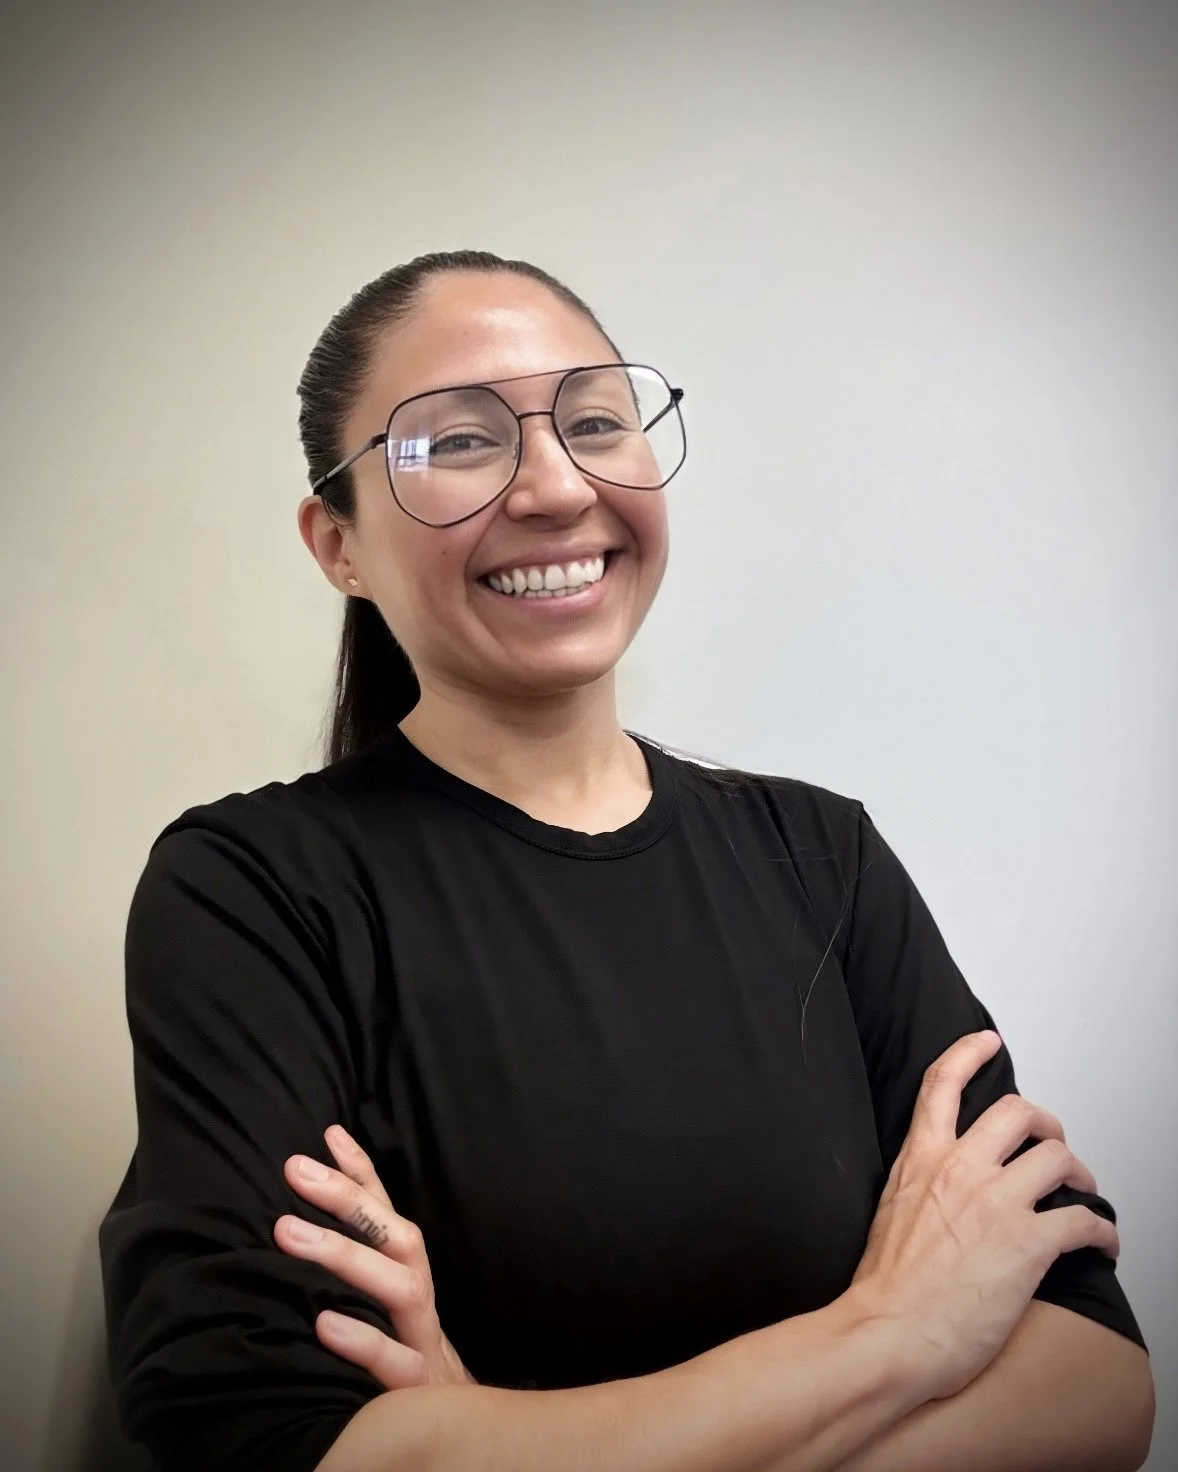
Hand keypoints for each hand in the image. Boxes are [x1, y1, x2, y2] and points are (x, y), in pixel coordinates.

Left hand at [274, 1124, 474, 1389]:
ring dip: (345, 1255)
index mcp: (408, 1276)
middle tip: (293, 1168)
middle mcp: (420, 1299)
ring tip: (287, 1233)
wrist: (461, 1433)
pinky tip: (323, 1323)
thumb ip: (354, 1270)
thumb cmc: (404, 1360)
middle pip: (397, 1236)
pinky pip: (397, 1363)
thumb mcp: (381, 1309)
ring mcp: (424, 1341)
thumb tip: (297, 1225)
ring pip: (400, 1288)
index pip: (387, 1214)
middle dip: (347, 1198)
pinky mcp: (419, 1390)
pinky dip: (363, 1341)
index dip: (362, 1172)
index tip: (329, 1133)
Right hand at [846, 1030, 1119, 1402]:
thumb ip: (917, 1190)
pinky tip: (1103, 1244)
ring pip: (1058, 1158)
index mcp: (920, 1160)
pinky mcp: (1028, 1243)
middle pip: (1017, 1113)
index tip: (986, 1041)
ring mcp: (996, 1203)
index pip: (941, 1084)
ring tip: (1083, 1195)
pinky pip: (1084, 1221)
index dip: (968, 1053)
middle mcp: (960, 1169)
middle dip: (1046, 1124)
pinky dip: (1103, 1231)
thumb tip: (938, 1196)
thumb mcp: (889, 1214)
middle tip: (1053, 1142)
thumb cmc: (883, 1291)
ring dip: (1080, 1176)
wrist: (886, 1333)